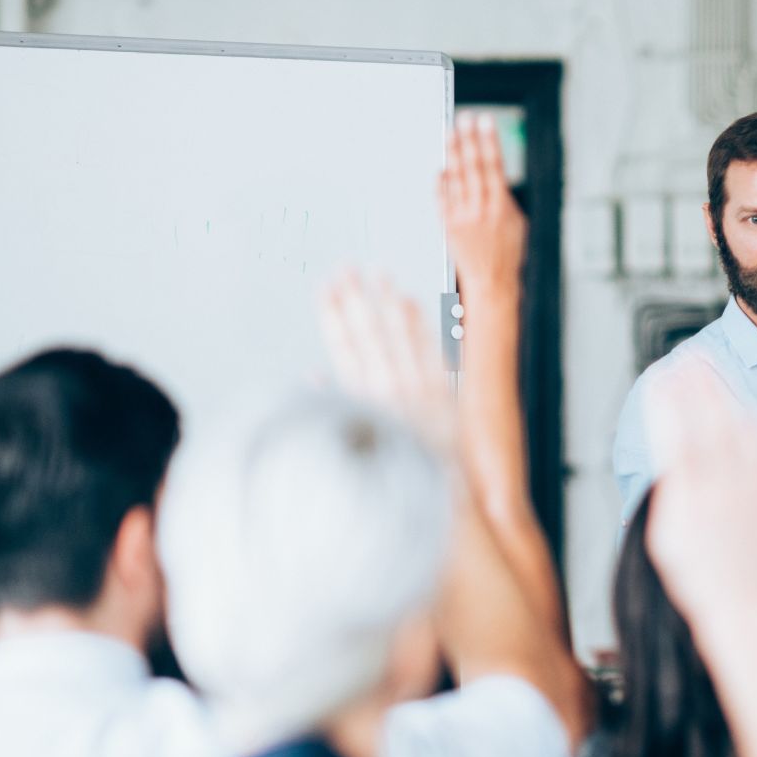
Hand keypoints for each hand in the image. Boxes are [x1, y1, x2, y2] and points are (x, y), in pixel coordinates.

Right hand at [317, 269, 453, 453]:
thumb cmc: (391, 463)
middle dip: (354, 296)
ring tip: (378, 272)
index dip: (331, 313)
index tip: (324, 288)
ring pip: (398, 332)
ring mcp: (417, 386)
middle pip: (366, 331)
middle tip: (346, 268)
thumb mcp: (352, 437)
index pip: (341, 345)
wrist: (432, 489)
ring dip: (386, 299)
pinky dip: (420, 322)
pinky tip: (411, 300)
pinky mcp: (443, 388)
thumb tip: (314, 378)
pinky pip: (430, 346)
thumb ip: (335, 403)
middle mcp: (386, 388)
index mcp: (360, 400)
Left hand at [438, 113, 526, 300]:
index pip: (494, 165)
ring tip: (450, 132)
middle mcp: (481, 209)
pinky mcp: (448, 226)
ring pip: (456, 178)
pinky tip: (439, 166)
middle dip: (469, 139)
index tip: (485, 121)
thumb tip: (496, 176)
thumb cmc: (506, 254)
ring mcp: (462, 217)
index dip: (489, 140)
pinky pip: (442, 198)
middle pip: (473, 166)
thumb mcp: (516, 223)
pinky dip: (441, 181)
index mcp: (501, 206)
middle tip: (464, 118)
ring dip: (453, 152)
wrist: (491, 282)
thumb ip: (505, 198)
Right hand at [643, 359, 756, 631]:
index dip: (667, 404)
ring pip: (737, 428)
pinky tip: (744, 407)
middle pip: (707, 422)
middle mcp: (722, 489)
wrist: (751, 610)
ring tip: (710, 368)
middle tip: (685, 356)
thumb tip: (670, 465)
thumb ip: (669, 497)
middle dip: (695, 385)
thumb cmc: (701, 583)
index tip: (659, 378)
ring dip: (723, 393)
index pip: (675, 438)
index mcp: (688, 501)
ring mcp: (751, 490)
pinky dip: (751, 421)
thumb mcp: (667, 543)